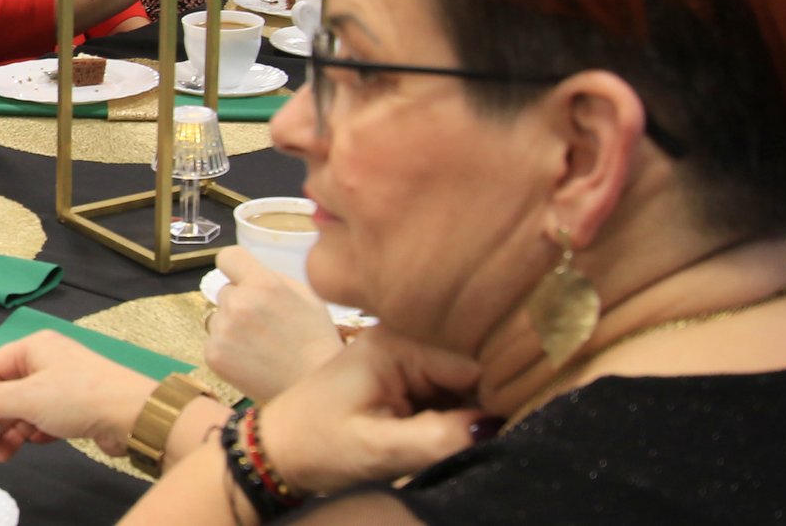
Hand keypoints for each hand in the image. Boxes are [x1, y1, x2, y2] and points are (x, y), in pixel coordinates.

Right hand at [0, 330, 157, 461]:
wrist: (130, 415)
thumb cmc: (76, 397)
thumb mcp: (26, 398)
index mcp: (34, 347)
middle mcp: (48, 360)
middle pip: (9, 388)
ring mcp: (64, 383)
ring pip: (26, 406)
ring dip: (14, 429)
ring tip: (7, 454)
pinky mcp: (77, 405)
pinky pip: (46, 416)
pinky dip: (37, 430)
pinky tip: (38, 441)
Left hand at [204, 247, 342, 402]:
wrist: (312, 387)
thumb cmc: (317, 340)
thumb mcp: (307, 296)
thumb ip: (274, 278)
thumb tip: (249, 273)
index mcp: (263, 282)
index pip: (227, 256)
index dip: (235, 267)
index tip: (241, 278)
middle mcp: (238, 302)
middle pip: (225, 291)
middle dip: (240, 302)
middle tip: (263, 324)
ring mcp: (223, 329)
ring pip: (218, 317)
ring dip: (231, 326)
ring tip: (258, 345)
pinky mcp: (213, 354)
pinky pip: (213, 341)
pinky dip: (227, 349)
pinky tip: (250, 360)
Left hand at [257, 328, 485, 494]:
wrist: (281, 449)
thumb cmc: (320, 446)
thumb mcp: (379, 448)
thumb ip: (438, 437)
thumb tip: (493, 424)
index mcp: (396, 342)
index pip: (475, 362)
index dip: (496, 396)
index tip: (504, 427)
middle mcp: (404, 336)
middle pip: (472, 366)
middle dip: (484, 402)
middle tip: (478, 437)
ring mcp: (404, 353)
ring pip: (463, 380)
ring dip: (470, 408)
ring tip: (462, 436)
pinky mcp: (403, 372)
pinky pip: (447, 389)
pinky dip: (455, 411)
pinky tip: (451, 431)